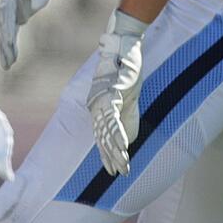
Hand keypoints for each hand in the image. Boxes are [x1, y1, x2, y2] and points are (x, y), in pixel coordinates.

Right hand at [0, 0, 99, 69]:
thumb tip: (35, 6)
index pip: (6, 10)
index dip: (8, 27)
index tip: (9, 43)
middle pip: (3, 23)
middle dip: (4, 43)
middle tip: (7, 62)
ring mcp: (11, 6)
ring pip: (6, 30)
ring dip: (6, 48)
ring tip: (7, 65)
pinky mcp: (17, 12)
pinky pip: (11, 31)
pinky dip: (11, 44)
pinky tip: (11, 59)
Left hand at [86, 10, 147, 177]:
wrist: (123, 49)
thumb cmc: (124, 72)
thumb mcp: (125, 97)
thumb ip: (124, 115)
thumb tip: (125, 135)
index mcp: (98, 108)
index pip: (101, 136)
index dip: (106, 154)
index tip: (112, 170)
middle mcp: (96, 107)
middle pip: (103, 137)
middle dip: (111, 157)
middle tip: (119, 174)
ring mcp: (102, 101)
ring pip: (107, 132)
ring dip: (116, 151)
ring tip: (122, 166)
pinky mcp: (111, 95)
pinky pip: (113, 118)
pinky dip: (118, 134)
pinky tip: (122, 148)